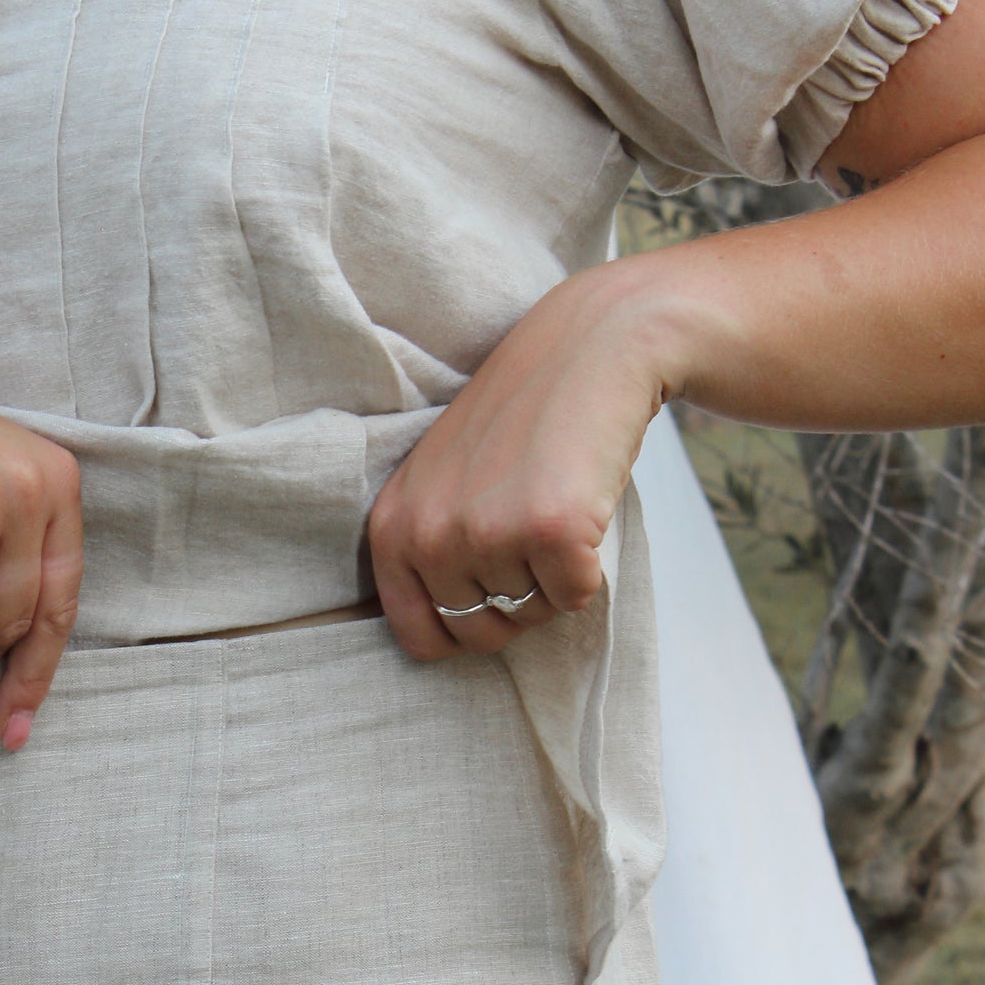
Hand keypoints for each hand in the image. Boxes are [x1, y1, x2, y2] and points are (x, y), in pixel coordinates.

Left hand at [367, 263, 678, 659]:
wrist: (590, 348)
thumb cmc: (521, 418)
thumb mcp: (442, 480)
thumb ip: (430, 548)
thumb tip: (448, 635)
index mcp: (392, 527)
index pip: (418, 636)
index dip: (465, 628)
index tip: (491, 595)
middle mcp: (428, 535)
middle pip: (482, 632)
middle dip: (518, 600)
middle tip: (532, 533)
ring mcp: (486, 534)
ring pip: (533, 614)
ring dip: (555, 577)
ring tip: (554, 504)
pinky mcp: (549, 531)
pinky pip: (576, 597)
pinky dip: (591, 567)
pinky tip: (582, 507)